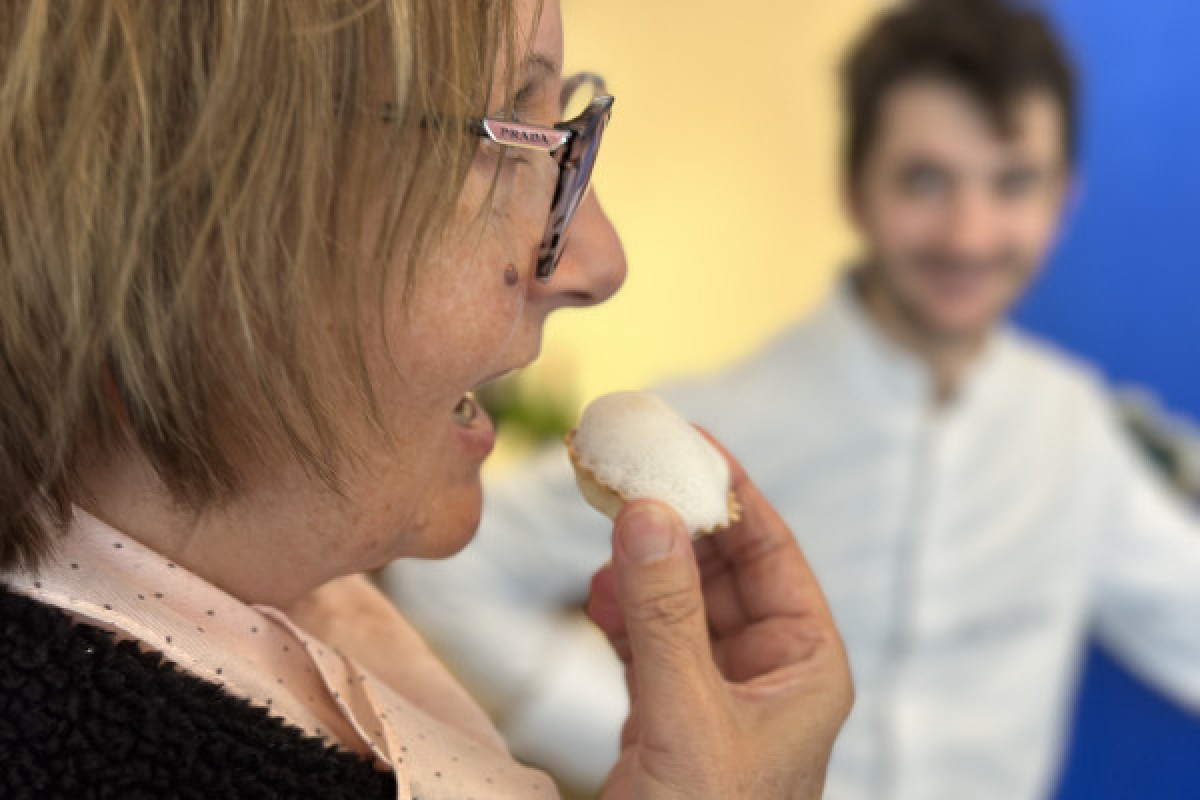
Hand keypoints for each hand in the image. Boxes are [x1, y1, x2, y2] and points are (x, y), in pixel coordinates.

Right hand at [586, 438, 852, 798]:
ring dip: (641, 566)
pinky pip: (651, 641)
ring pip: (680, 601)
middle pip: (721, 568)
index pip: (772, 551)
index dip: (731, 491)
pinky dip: (622, 614)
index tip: (687, 440)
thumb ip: (666, 613)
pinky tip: (597, 598)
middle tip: (625, 473)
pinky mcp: (674, 714)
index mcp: (807, 665)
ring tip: (602, 534)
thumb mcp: (689, 715)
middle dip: (673, 523)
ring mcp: (719, 692)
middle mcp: (769, 671)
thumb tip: (645, 511)